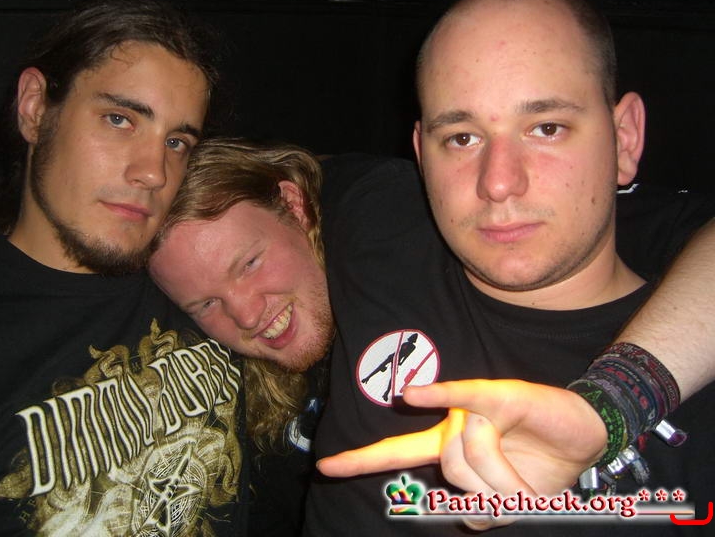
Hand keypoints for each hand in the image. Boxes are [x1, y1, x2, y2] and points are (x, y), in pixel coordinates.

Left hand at [317, 379, 607, 528]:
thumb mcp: (505, 499)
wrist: (584, 436)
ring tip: (529, 475)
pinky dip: (441, 396)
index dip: (360, 461)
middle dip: (489, 491)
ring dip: (505, 480)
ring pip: (469, 456)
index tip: (324, 467)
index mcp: (447, 445)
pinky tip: (412, 395)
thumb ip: (476, 507)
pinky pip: (465, 398)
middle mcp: (452, 425)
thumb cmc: (539, 464)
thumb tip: (462, 514)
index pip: (396, 453)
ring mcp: (473, 409)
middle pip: (449, 469)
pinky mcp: (499, 396)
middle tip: (521, 492)